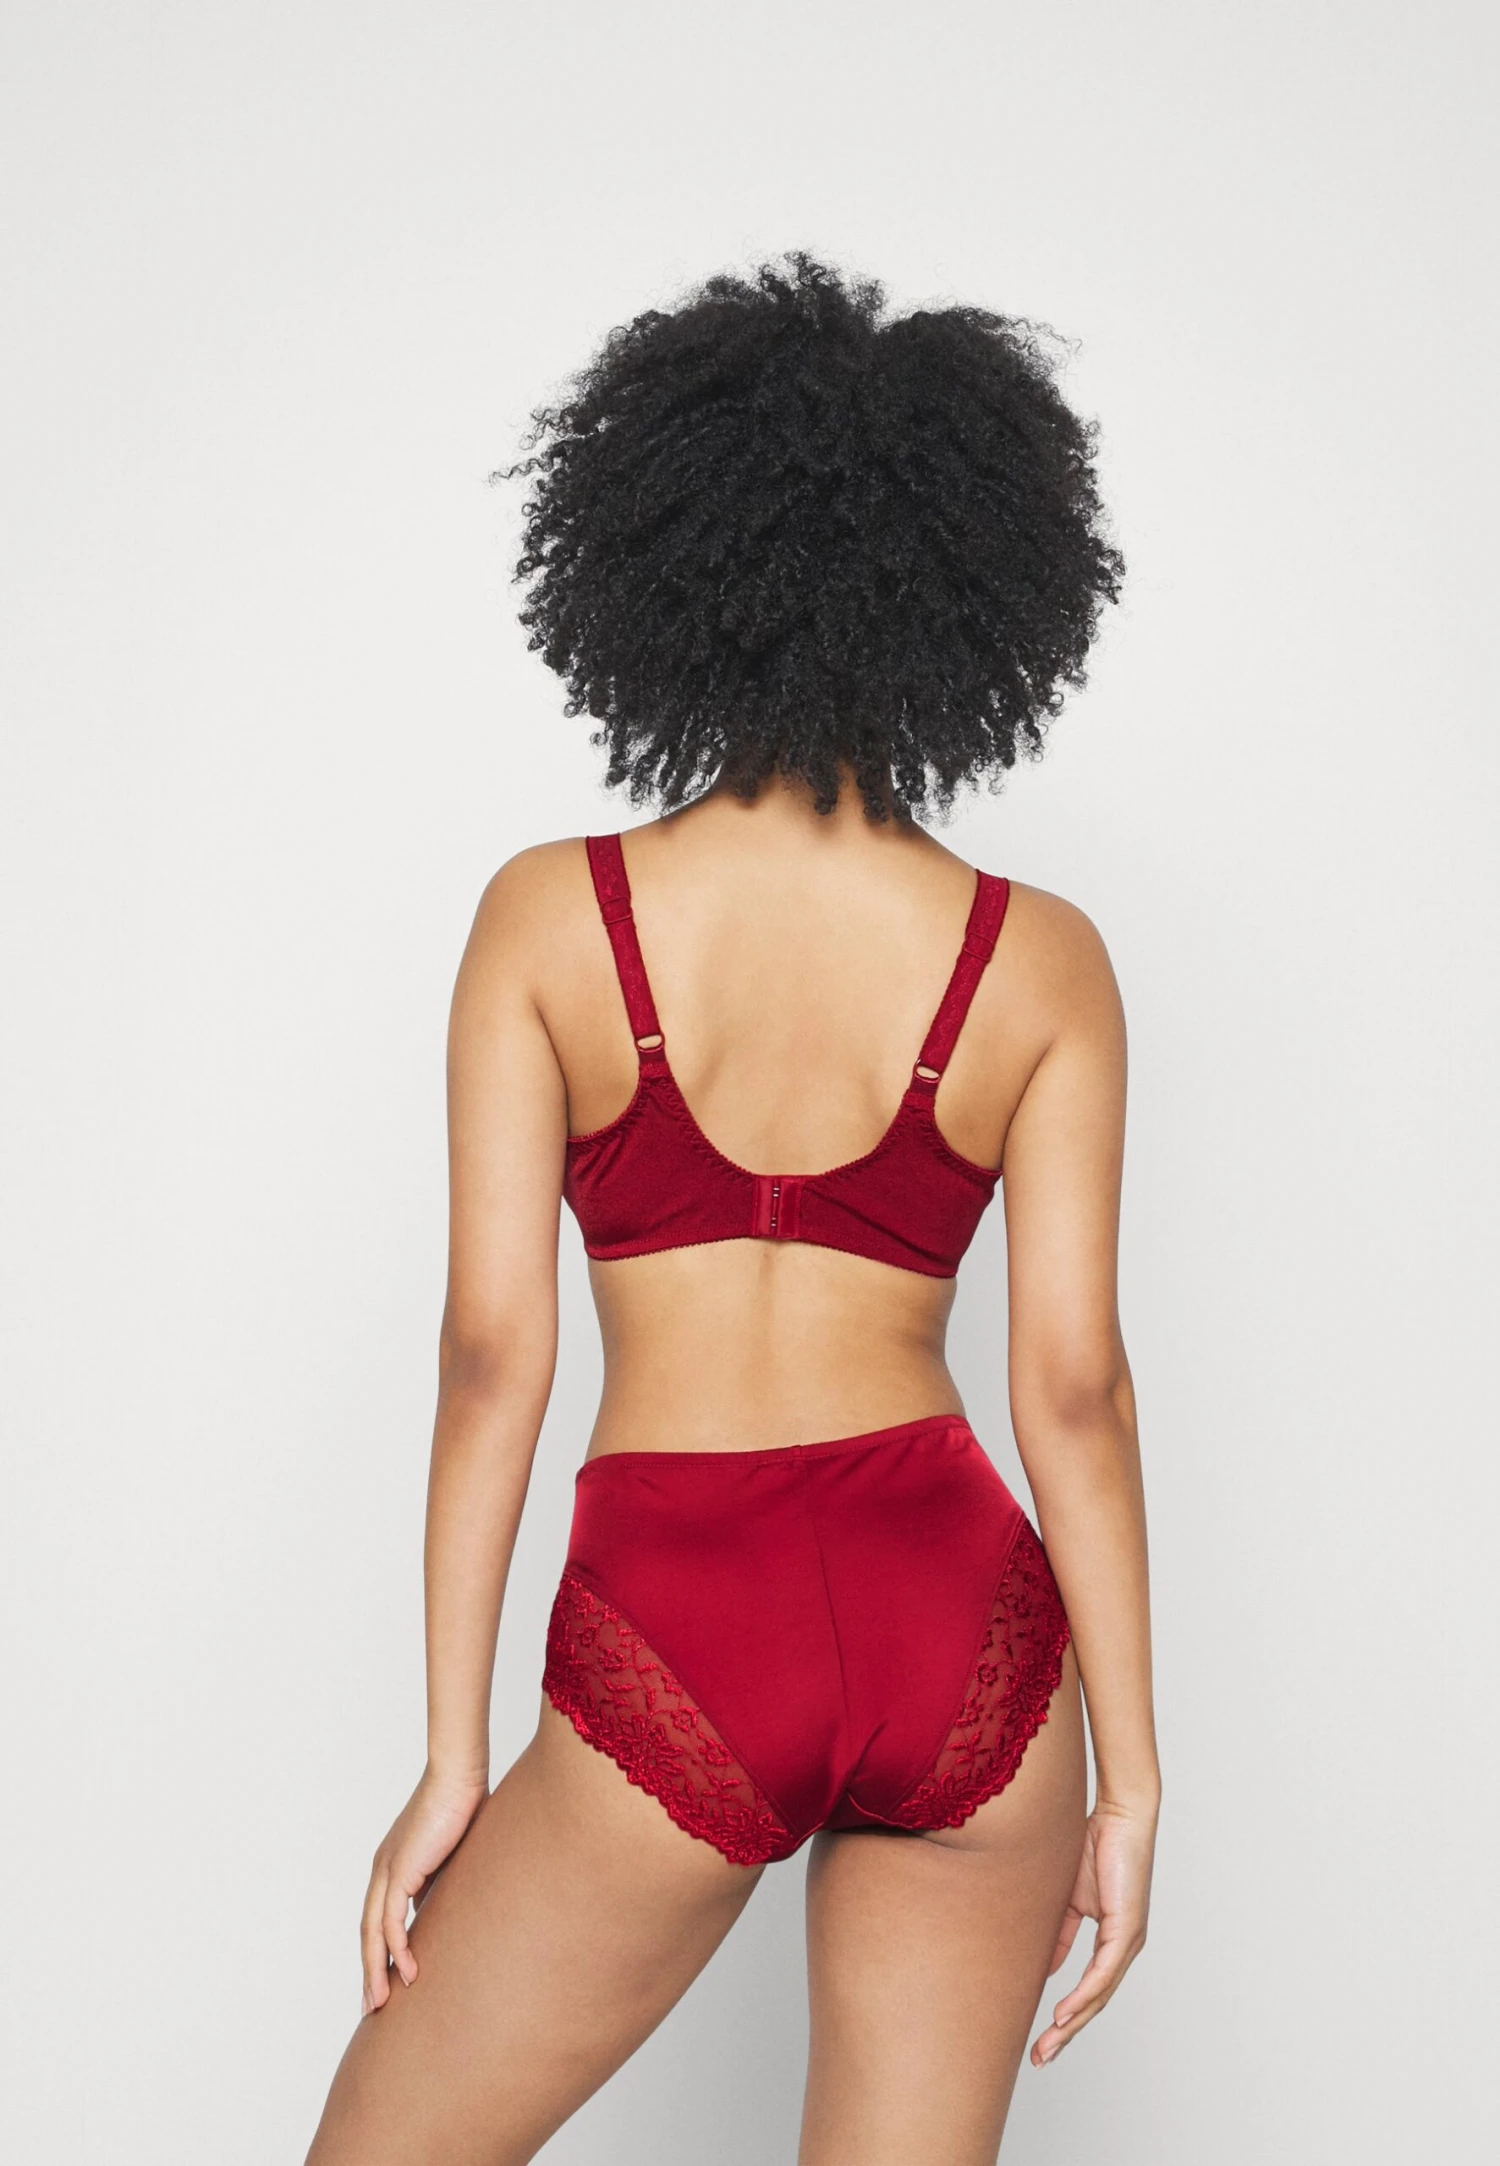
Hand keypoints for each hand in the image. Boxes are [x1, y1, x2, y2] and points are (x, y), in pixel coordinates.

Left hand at [360, 1764, 487, 2014]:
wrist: (459, 1774)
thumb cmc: (463, 1803)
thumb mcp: (452, 1853)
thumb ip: (444, 1879)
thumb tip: (448, 1908)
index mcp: (393, 1866)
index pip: (378, 1918)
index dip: (379, 1952)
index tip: (386, 1982)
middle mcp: (383, 1870)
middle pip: (368, 1931)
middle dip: (369, 1970)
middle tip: (371, 2006)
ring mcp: (388, 1870)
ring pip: (372, 1932)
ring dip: (375, 1969)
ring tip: (381, 2002)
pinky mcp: (399, 1870)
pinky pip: (390, 1920)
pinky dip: (395, 1948)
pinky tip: (408, 1972)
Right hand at [1031, 1797, 1156, 2066]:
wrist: (1119, 1813)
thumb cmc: (1093, 1844)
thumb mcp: (1066, 1897)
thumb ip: (1058, 1931)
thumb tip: (1045, 1966)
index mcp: (1111, 1941)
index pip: (1087, 1989)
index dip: (1064, 2017)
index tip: (1039, 2039)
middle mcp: (1124, 1947)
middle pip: (1093, 2002)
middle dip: (1065, 2033)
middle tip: (1039, 2058)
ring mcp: (1129, 1941)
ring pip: (1099, 1994)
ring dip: (1072, 2023)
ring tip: (1048, 2045)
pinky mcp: (1128, 1930)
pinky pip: (1104, 1972)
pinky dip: (1084, 1996)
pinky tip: (1066, 2014)